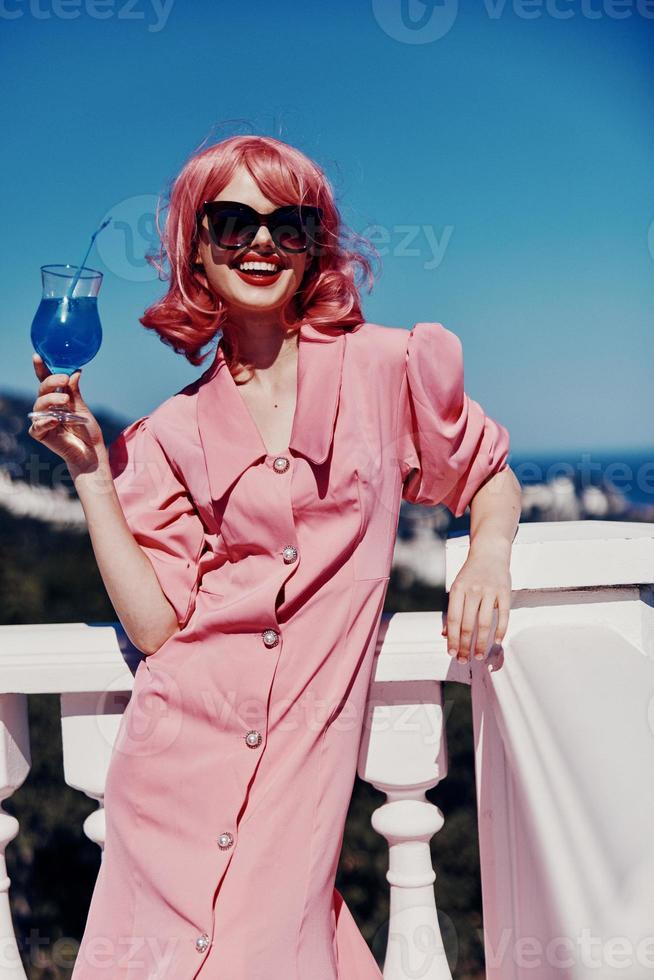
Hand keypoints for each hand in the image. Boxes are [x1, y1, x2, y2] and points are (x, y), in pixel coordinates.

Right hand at [28, 353, 105, 473]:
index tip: (38, 356)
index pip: (47, 381)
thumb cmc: (87, 431)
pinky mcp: (41, 434)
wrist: (91, 453)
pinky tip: (54, 420)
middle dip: (51, 382)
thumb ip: (75, 393)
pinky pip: (37, 425)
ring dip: (51, 400)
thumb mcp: (82, 409)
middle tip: (63, 379)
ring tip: (65, 401)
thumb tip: (75, 372)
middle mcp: (48, 408)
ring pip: (39, 405)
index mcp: (58, 399)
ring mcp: (43, 420)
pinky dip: (45, 421)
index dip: (41, 369)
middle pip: (42, 390)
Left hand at [441, 548, 510, 662]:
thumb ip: (453, 610)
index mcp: (457, 590)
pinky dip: (501, 631)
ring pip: (484, 623)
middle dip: (465, 645)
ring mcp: (490, 591)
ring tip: (478, 655)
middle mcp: (473, 590)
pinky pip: (503, 615)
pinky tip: (497, 642)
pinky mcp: (504, 592)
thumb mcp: (457, 587)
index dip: (452, 638)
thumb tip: (445, 635)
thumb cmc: (471, 573)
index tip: (452, 653)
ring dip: (481, 643)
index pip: (453, 619)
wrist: (489, 552)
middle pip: (468, 624)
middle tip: (464, 659)